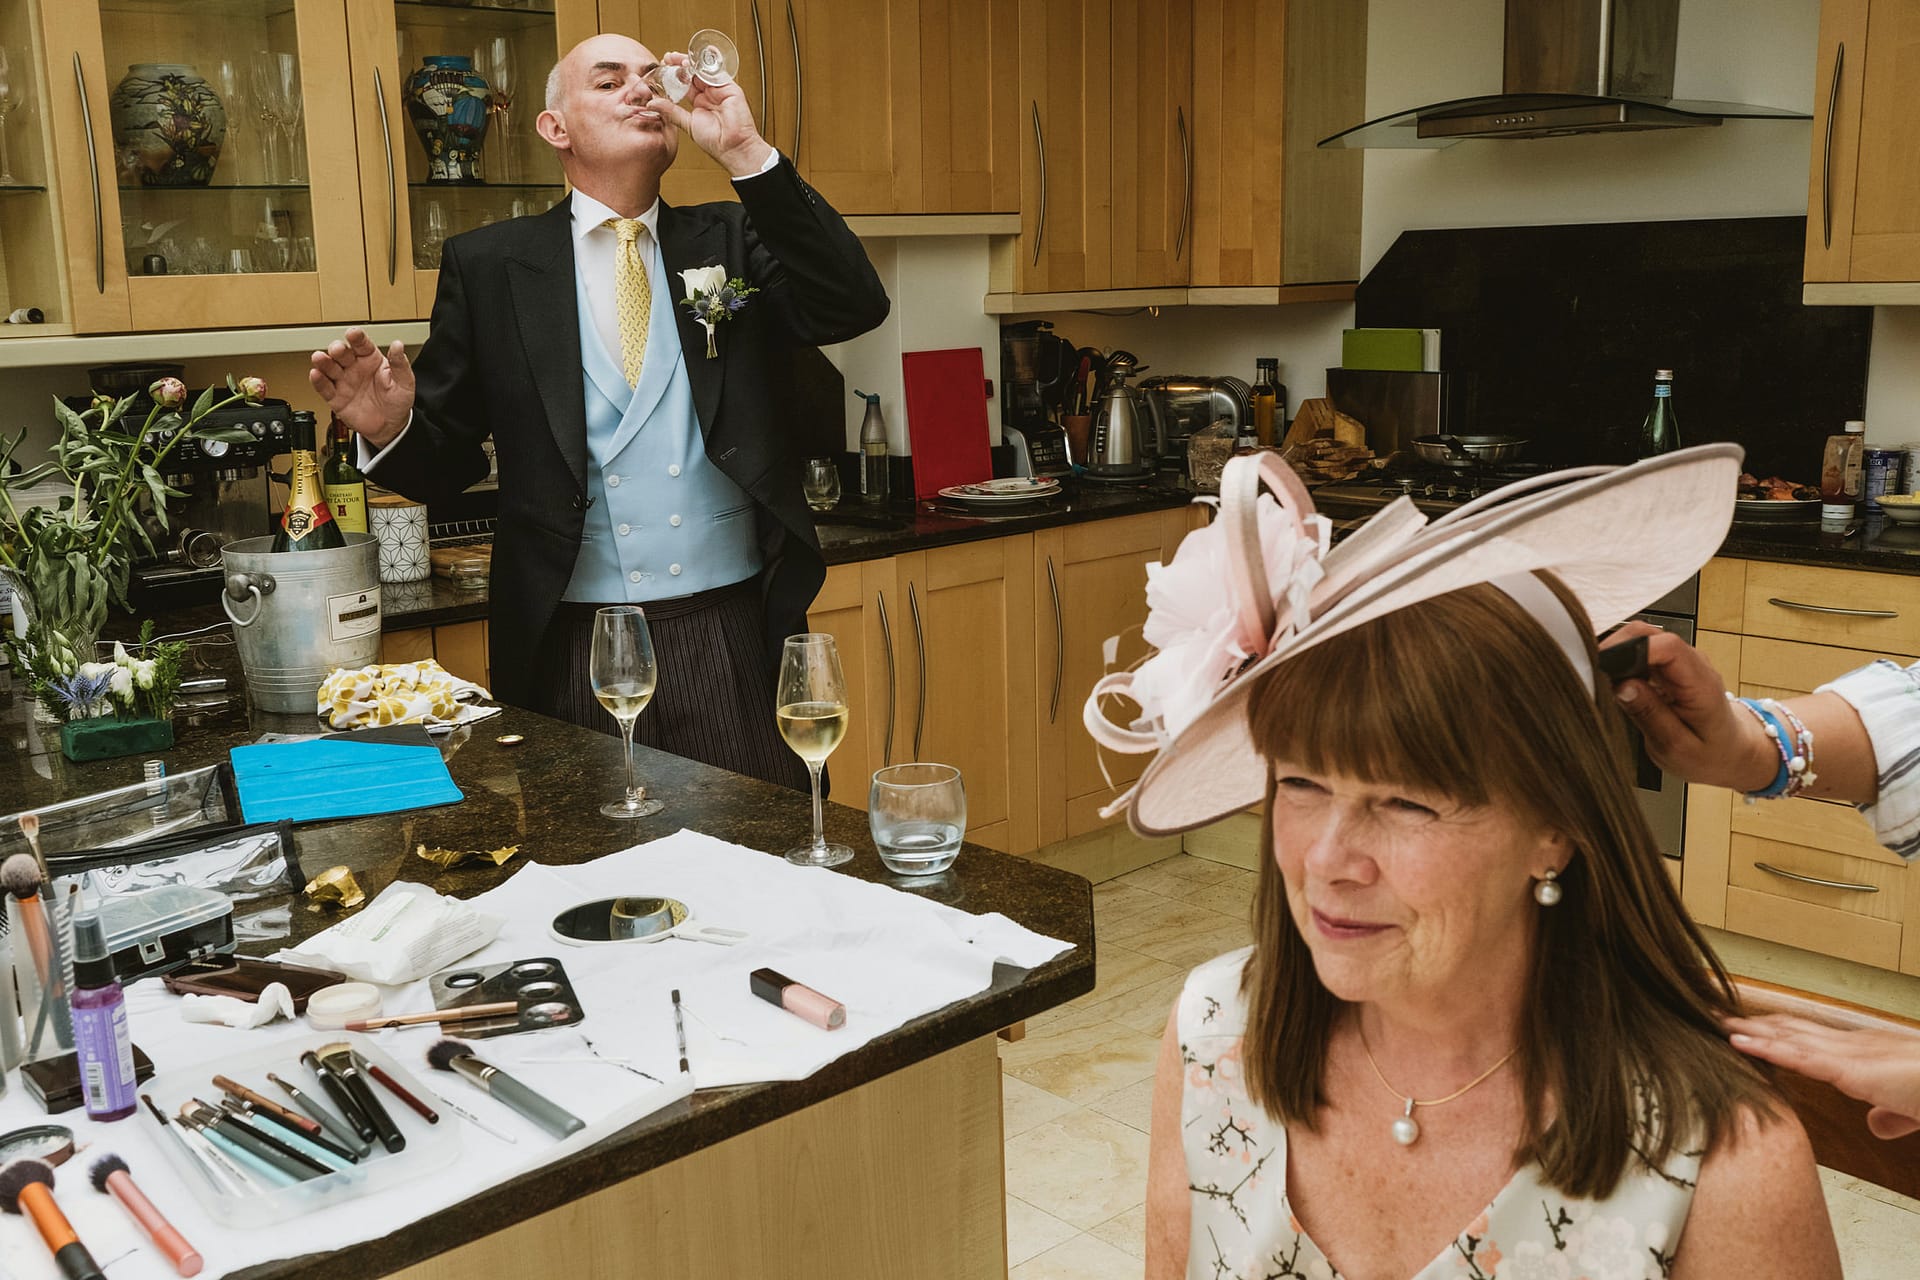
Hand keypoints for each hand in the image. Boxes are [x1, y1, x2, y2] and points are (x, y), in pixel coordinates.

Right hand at [309, 327, 414, 446]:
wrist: (391, 426)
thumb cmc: (397, 401)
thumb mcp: (405, 382)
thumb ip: (400, 364)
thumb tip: (398, 345)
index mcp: (371, 359)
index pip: (362, 344)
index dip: (356, 338)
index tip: (353, 333)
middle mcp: (354, 367)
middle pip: (342, 353)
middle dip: (337, 349)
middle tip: (337, 349)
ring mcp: (344, 382)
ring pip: (329, 368)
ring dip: (323, 362)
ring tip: (319, 358)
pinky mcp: (336, 398)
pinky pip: (324, 388)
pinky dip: (318, 381)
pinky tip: (315, 374)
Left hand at [651, 59, 771, 177]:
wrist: (732, 149)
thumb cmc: (715, 142)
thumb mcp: (687, 124)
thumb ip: (671, 111)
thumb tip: (652, 104)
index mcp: (700, 102)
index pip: (686, 83)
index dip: (675, 75)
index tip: (663, 67)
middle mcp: (711, 94)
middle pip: (694, 74)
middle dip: (680, 64)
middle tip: (667, 57)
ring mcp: (721, 90)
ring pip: (704, 71)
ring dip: (690, 63)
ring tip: (677, 58)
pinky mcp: (731, 89)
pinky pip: (718, 73)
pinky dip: (707, 65)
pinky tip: (695, 62)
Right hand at [1605, 623, 1776, 790]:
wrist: (1731, 752)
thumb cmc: (1709, 754)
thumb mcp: (1677, 747)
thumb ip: (1650, 716)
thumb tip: (1621, 686)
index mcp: (1701, 684)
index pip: (1667, 647)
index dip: (1631, 650)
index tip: (1604, 667)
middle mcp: (1692, 664)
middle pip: (1648, 634)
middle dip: (1616, 648)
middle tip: (1595, 677)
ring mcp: (1680, 662)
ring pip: (1640, 639)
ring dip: (1616, 655)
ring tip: (1604, 684)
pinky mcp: (1668, 665)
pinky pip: (1640, 651)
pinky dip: (1621, 661)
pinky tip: (1615, 684)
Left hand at [1727, 1013, 1919, 1139]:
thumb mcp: (1912, 1108)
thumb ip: (1892, 1115)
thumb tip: (1877, 1124)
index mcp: (1864, 1054)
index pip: (1809, 1038)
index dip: (1776, 1031)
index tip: (1745, 1027)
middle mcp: (1851, 1045)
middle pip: (1790, 1030)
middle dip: (1752, 1024)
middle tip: (1712, 1015)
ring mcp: (1850, 1053)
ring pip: (1786, 1037)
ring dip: (1747, 1030)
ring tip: (1711, 1022)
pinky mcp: (1852, 1068)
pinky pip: (1799, 1056)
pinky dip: (1765, 1049)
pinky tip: (1737, 1043)